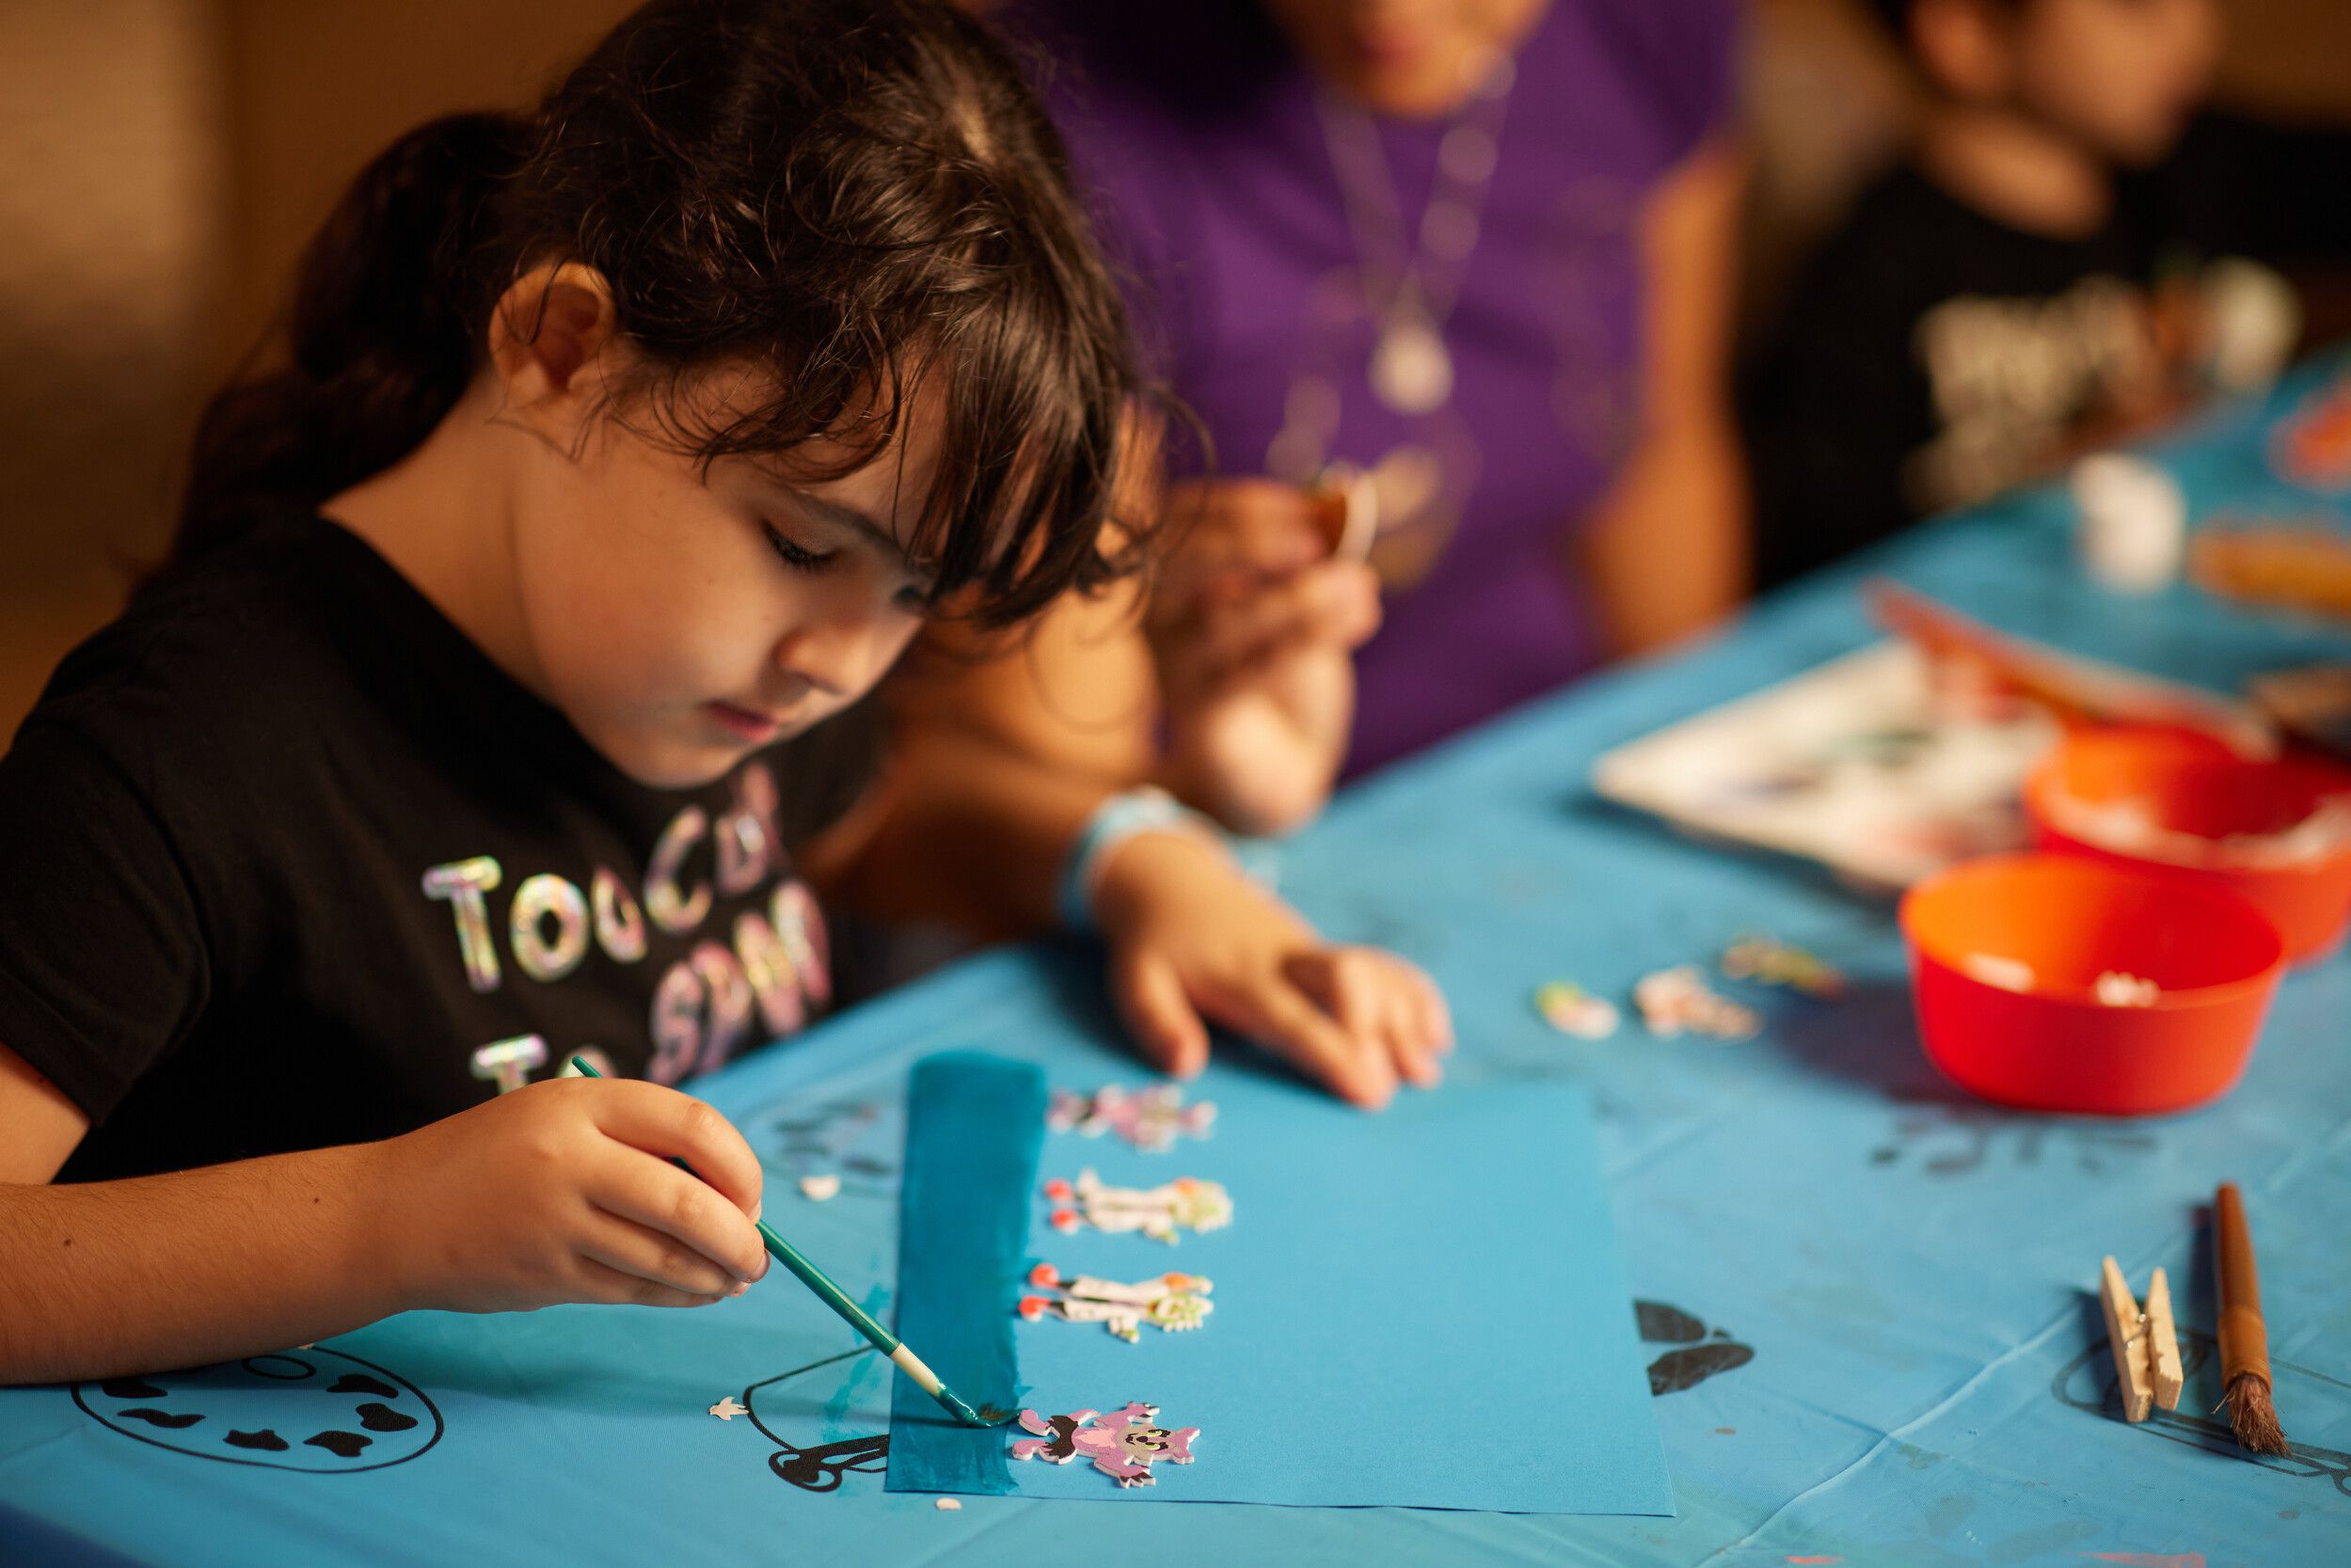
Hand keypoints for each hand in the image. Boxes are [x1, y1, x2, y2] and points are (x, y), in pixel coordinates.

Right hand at [375, 1077, 769, 1313]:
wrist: (394, 1213)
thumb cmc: (496, 1157)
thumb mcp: (562, 1116)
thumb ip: (636, 1139)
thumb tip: (733, 1193)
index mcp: (583, 1102)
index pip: (694, 1124)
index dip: (741, 1165)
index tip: (753, 1194)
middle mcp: (571, 1158)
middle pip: (688, 1202)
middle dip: (741, 1237)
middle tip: (759, 1255)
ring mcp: (555, 1221)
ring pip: (664, 1257)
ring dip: (715, 1274)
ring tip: (736, 1277)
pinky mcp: (545, 1276)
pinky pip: (632, 1289)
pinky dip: (677, 1294)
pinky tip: (697, 1292)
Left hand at [1091, 830, 1451, 1107]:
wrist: (1170, 879)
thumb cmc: (1153, 944)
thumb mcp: (1135, 981)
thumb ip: (1157, 1022)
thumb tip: (1186, 1066)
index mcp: (1242, 976)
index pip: (1296, 1017)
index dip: (1335, 1053)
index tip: (1371, 1091)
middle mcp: (1286, 960)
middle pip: (1348, 980)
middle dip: (1382, 1028)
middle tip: (1409, 1079)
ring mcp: (1311, 952)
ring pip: (1372, 972)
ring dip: (1406, 1017)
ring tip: (1428, 1071)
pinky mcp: (1322, 951)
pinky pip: (1378, 964)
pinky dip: (1410, 992)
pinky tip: (1434, 1032)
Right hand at [1151, 479, 1380, 835]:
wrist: (1280, 753)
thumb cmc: (1286, 659)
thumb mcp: (1299, 593)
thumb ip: (1312, 550)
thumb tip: (1340, 500)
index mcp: (1174, 569)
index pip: (1186, 517)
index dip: (1248, 506)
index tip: (1312, 507)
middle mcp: (1157, 613)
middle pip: (1183, 563)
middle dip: (1251, 544)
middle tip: (1316, 546)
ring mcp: (1171, 664)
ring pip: (1228, 621)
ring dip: (1303, 599)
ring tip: (1362, 588)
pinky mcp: (1198, 711)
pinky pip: (1249, 671)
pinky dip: (1308, 640)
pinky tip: (1357, 620)